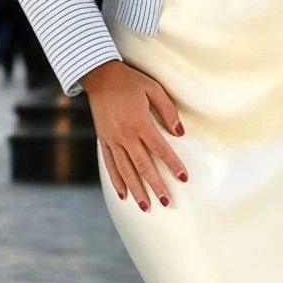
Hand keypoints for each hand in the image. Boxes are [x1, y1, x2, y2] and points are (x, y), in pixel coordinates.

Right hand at [83, 60, 188, 210]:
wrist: (99, 76)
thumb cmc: (130, 81)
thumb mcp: (153, 89)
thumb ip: (168, 111)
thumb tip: (180, 132)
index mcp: (139, 122)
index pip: (160, 149)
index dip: (172, 164)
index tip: (183, 178)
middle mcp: (125, 135)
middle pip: (143, 165)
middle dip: (155, 185)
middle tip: (166, 202)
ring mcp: (112, 140)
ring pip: (125, 170)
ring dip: (136, 190)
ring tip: (146, 207)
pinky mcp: (103, 141)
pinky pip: (110, 165)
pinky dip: (117, 181)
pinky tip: (124, 195)